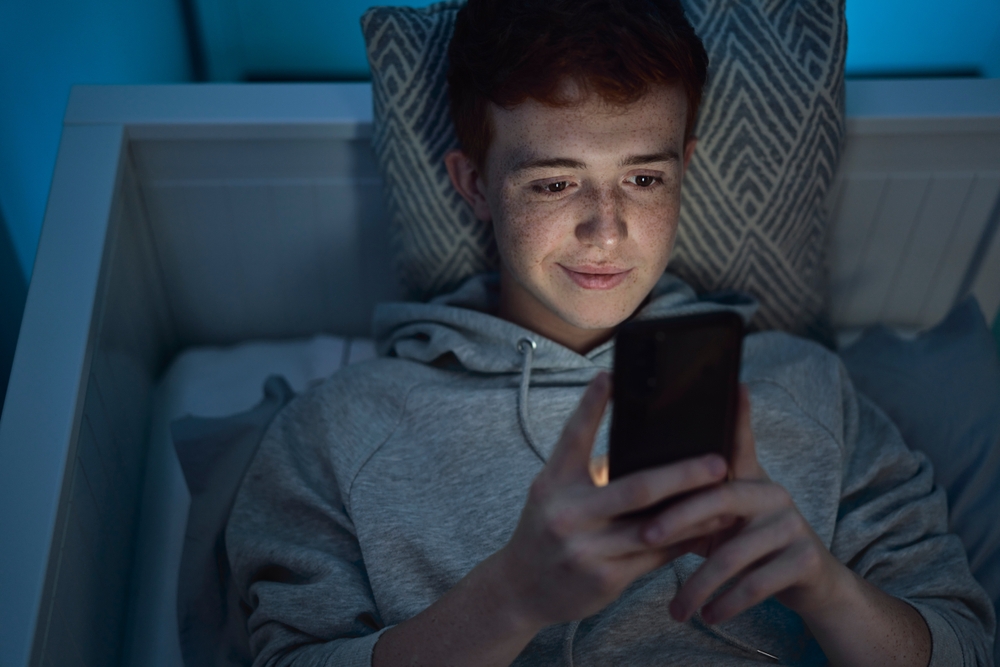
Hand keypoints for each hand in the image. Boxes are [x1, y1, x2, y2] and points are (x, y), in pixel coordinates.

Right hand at [496, 372, 734, 629]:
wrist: (519, 590)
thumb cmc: (545, 531)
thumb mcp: (552, 493)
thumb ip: (585, 471)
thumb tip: (637, 443)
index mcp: (553, 483)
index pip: (573, 436)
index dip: (592, 404)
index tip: (611, 375)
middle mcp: (568, 513)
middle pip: (636, 488)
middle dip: (683, 474)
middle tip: (718, 462)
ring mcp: (586, 548)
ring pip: (655, 527)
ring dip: (695, 511)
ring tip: (725, 496)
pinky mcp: (604, 578)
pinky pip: (654, 557)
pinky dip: (682, 541)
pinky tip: (705, 529)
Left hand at [640, 385, 847, 624]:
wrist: (807, 583)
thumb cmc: (747, 543)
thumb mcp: (722, 516)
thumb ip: (694, 494)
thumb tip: (640, 478)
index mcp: (748, 478)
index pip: (735, 444)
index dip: (736, 416)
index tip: (734, 385)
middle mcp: (773, 492)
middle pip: (719, 499)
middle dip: (678, 519)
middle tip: (645, 536)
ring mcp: (793, 524)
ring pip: (735, 552)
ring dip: (700, 583)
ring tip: (676, 607)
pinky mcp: (806, 559)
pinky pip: (760, 582)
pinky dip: (729, 602)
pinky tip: (710, 616)